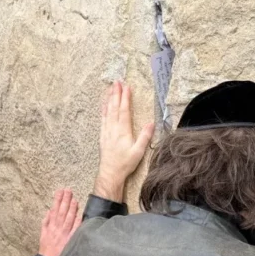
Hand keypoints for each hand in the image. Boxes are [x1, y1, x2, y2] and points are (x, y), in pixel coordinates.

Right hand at [38, 189, 81, 255]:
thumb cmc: (46, 249)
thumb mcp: (42, 234)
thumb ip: (45, 222)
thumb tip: (49, 211)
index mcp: (50, 226)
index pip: (54, 209)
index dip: (57, 200)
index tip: (60, 191)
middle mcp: (57, 229)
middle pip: (62, 212)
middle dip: (65, 200)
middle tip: (68, 190)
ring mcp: (64, 234)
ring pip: (68, 218)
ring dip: (71, 208)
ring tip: (74, 199)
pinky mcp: (70, 240)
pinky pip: (74, 230)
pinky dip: (76, 222)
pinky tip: (79, 214)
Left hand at [95, 81, 154, 201]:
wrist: (110, 173)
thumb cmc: (125, 164)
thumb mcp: (139, 152)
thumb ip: (145, 137)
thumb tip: (151, 123)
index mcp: (123, 131)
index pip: (124, 111)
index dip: (126, 98)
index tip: (127, 87)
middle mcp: (113, 128)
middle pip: (115, 107)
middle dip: (116, 94)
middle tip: (117, 82)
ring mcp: (107, 131)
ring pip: (108, 111)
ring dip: (109, 99)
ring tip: (110, 88)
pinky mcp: (103, 135)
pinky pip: (103, 118)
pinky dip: (103, 109)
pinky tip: (104, 104)